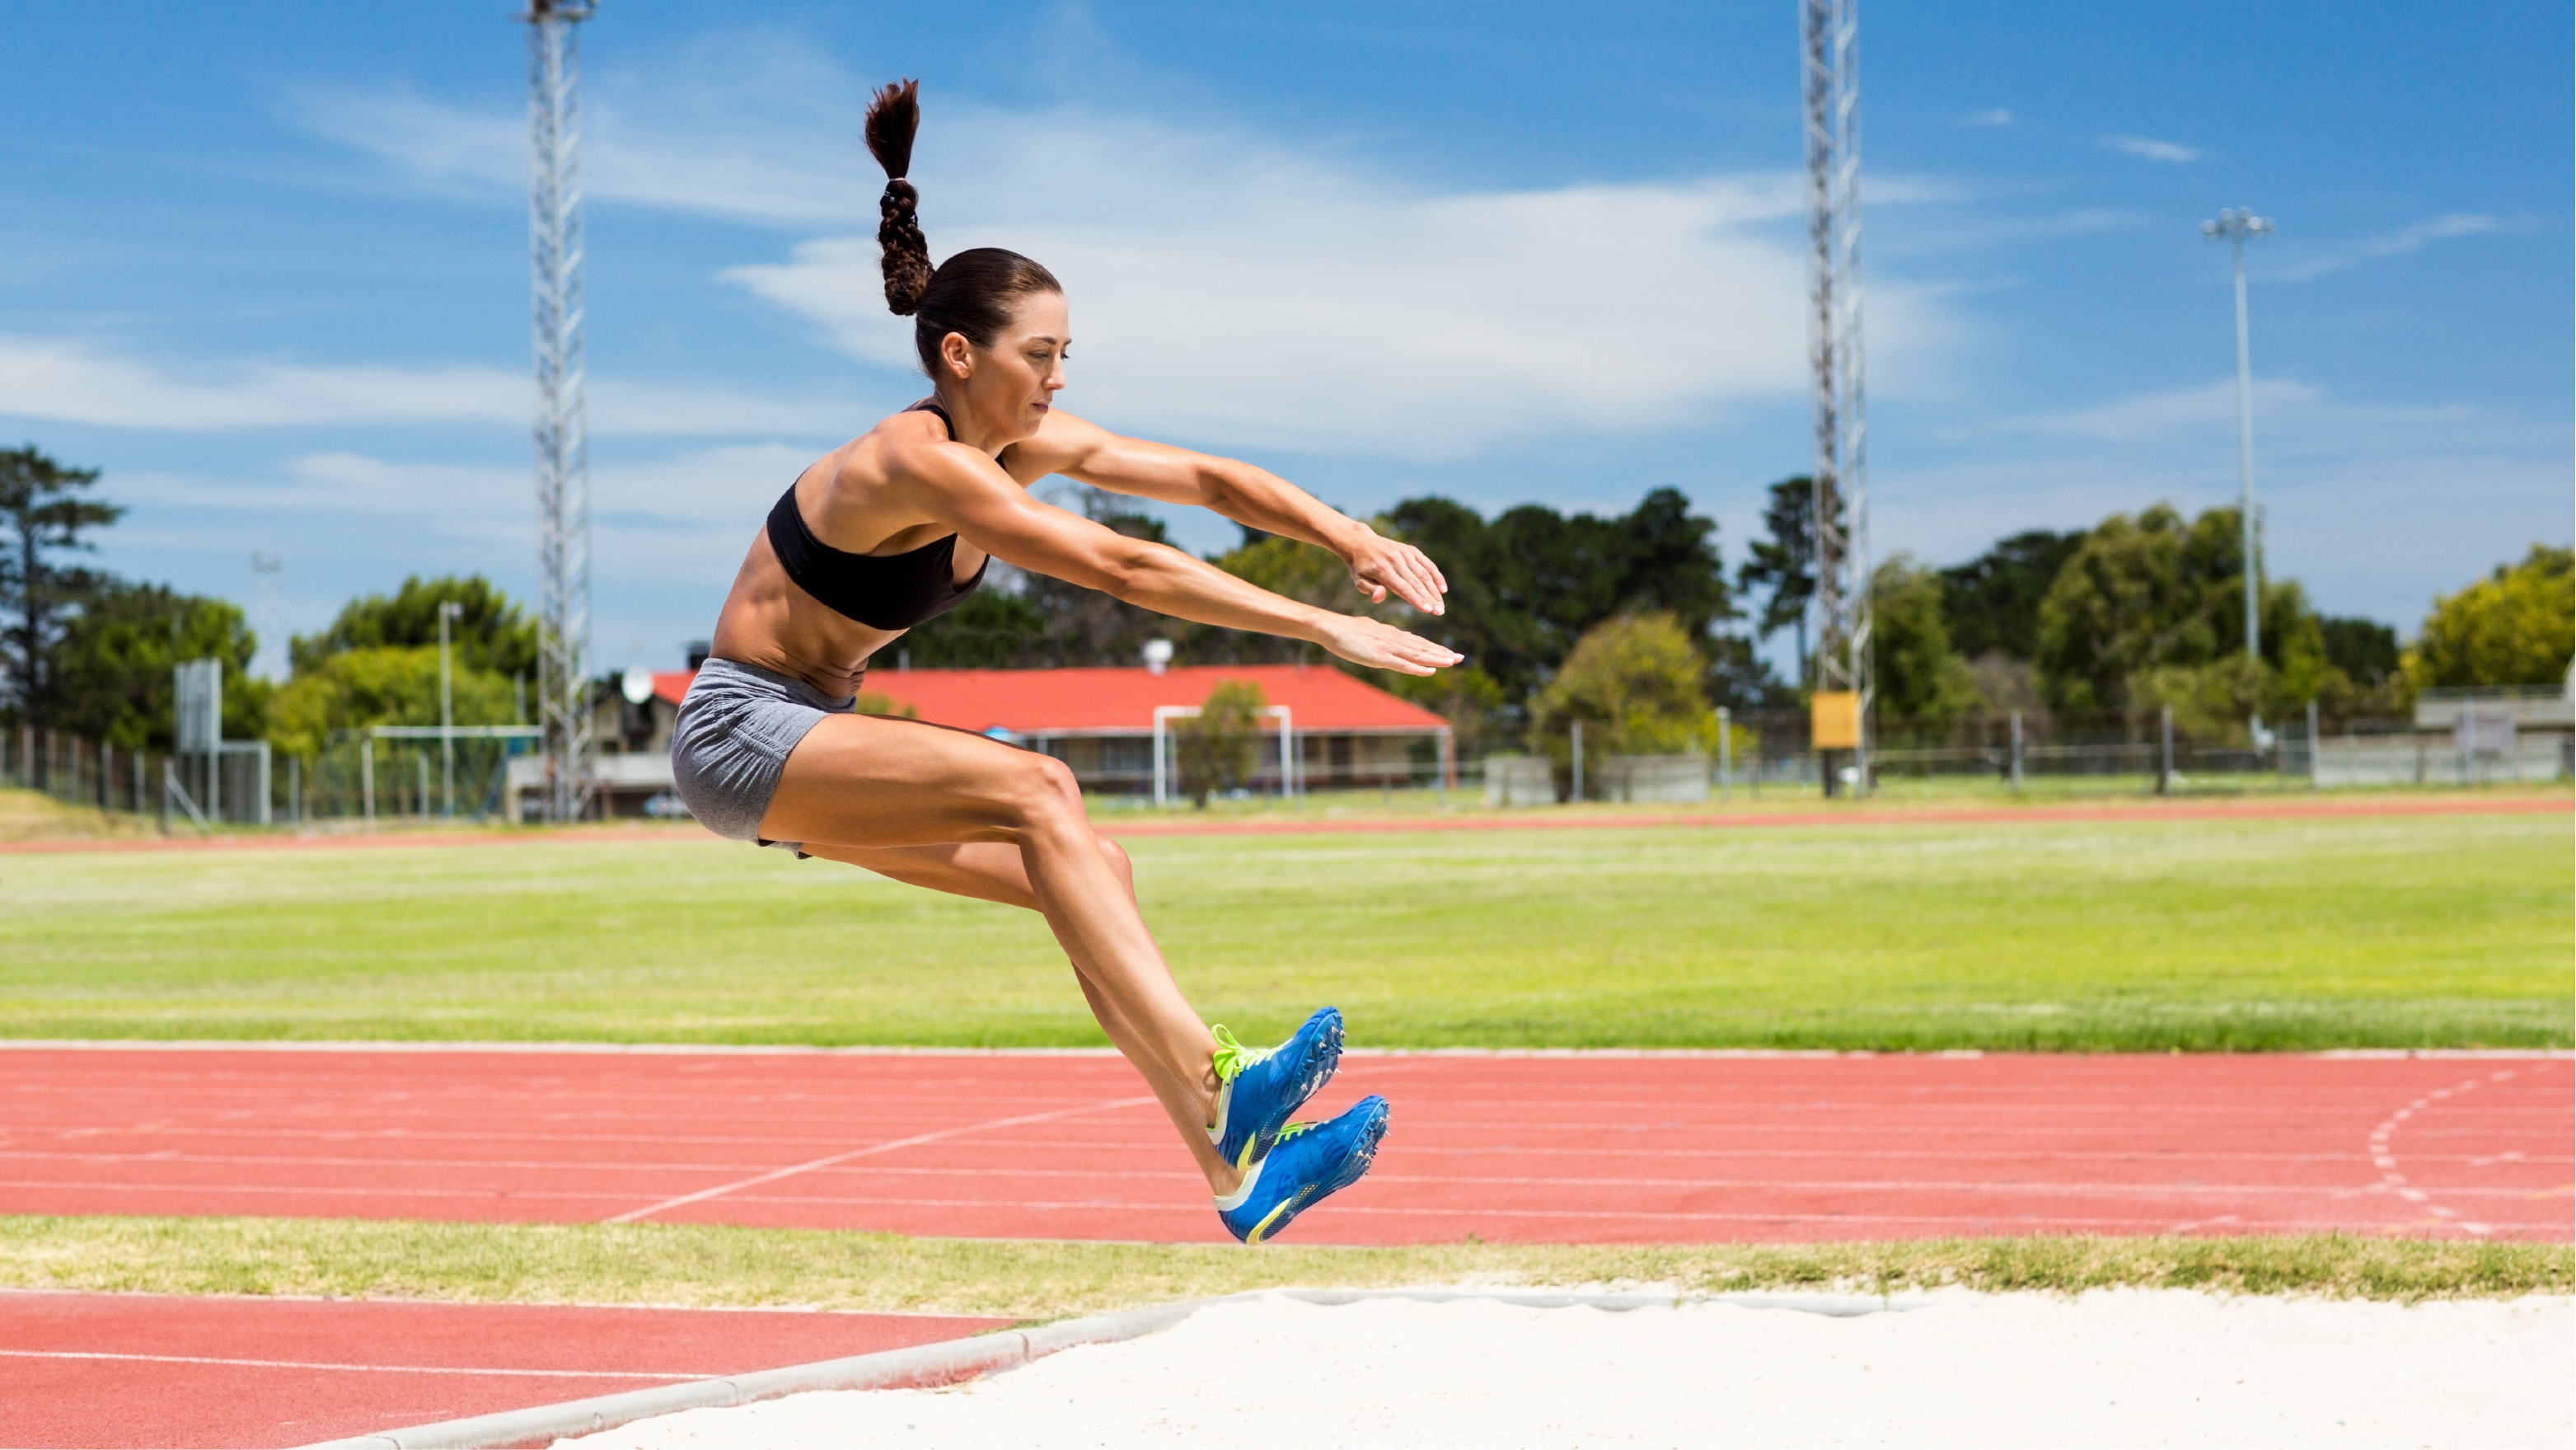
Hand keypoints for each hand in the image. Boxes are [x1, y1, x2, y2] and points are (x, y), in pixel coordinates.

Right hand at [1315, 614, 1464, 676]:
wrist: (1332, 627)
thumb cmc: (1345, 630)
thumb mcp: (1368, 631)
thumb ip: (1381, 636)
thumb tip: (1389, 640)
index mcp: (1390, 634)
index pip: (1417, 642)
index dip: (1433, 648)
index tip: (1447, 652)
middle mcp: (1394, 639)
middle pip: (1422, 648)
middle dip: (1442, 653)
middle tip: (1460, 658)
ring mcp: (1388, 648)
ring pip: (1418, 655)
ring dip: (1436, 659)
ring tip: (1453, 662)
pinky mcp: (1380, 657)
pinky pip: (1403, 664)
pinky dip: (1418, 668)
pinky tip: (1431, 671)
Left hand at [1341, 525, 1448, 615]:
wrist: (1361, 543)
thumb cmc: (1360, 567)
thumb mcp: (1359, 580)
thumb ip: (1370, 589)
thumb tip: (1380, 598)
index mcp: (1382, 570)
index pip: (1403, 588)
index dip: (1417, 599)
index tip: (1428, 610)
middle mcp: (1396, 560)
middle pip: (1417, 582)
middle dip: (1430, 598)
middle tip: (1439, 612)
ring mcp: (1405, 553)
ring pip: (1424, 574)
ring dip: (1435, 591)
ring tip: (1441, 606)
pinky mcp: (1411, 550)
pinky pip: (1427, 564)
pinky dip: (1436, 576)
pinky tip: (1442, 589)